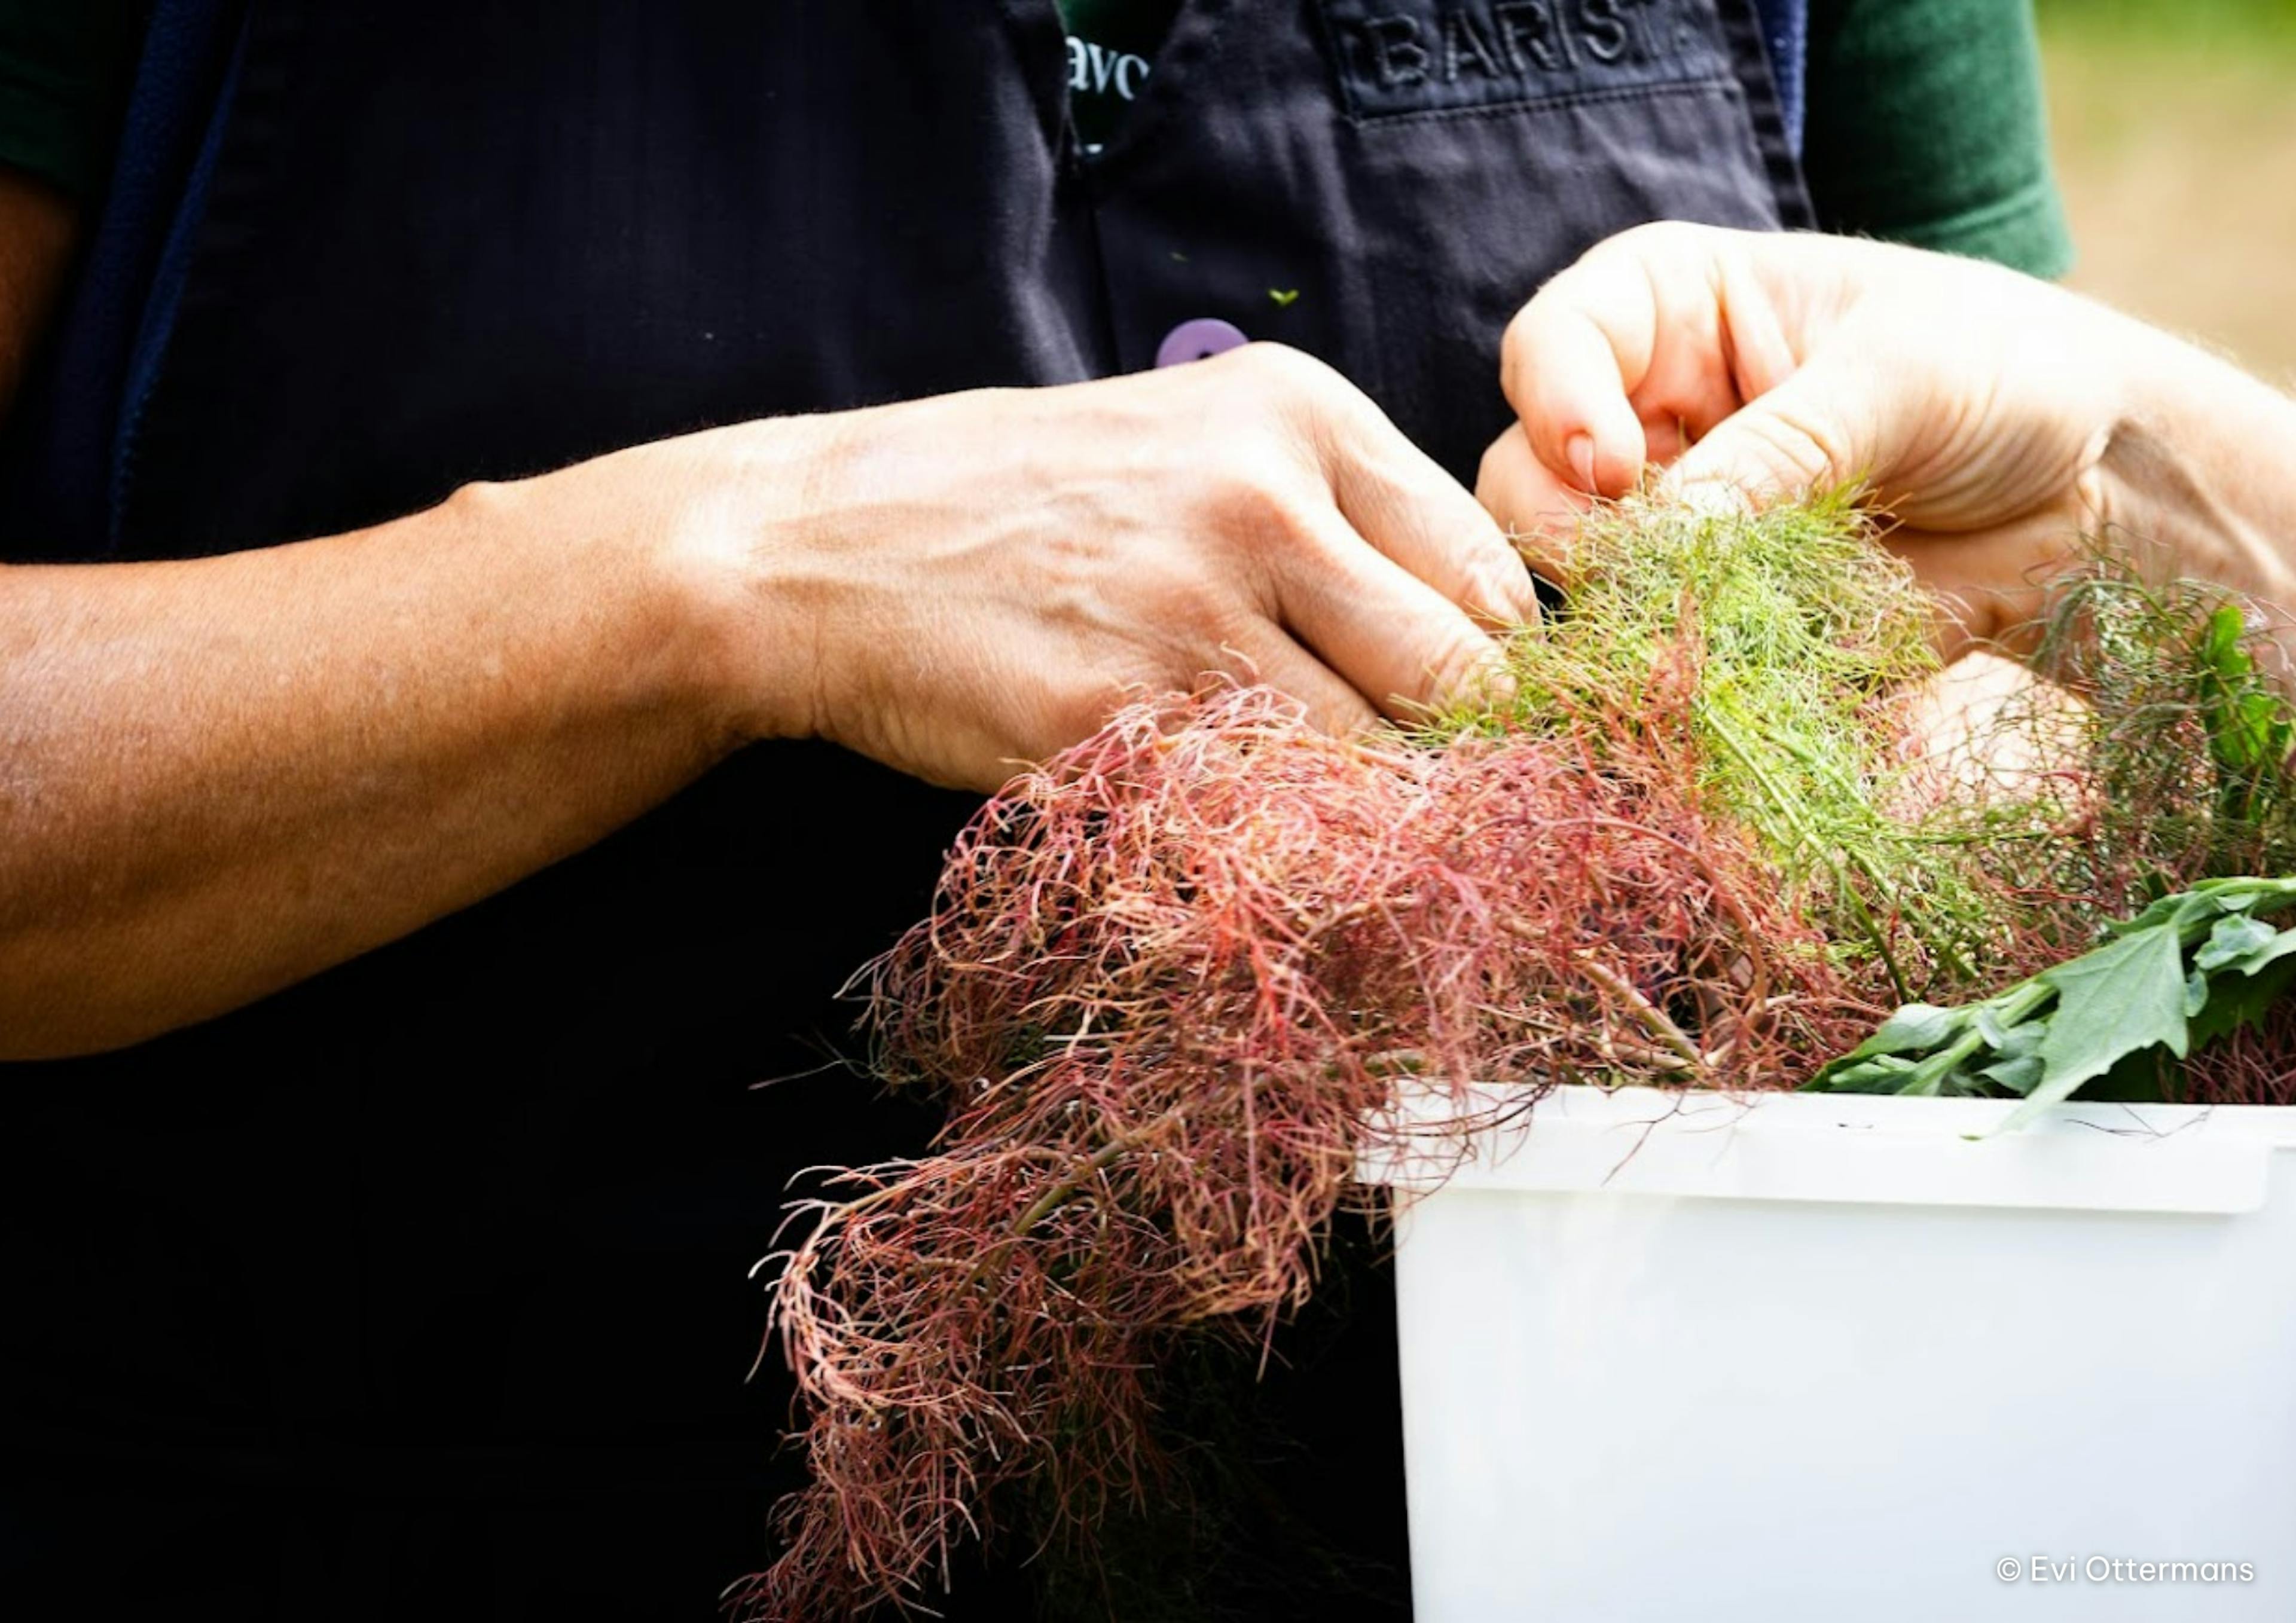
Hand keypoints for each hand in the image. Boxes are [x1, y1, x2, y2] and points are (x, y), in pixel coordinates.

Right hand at [732, 343, 1537, 789]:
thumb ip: (1336, 523)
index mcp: (1298, 414)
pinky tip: (1241, 842)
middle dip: (1456, 759)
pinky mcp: (1117, 724)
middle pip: (1461, 676)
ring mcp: (1187, 615)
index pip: (1490, 577)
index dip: (1497, 675)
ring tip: (1334, 834)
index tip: (1467, 730)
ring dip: (1372, 821)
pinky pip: (1262, 821)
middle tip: (1427, 805)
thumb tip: (1480, 651)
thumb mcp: (1194, 446)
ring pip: (1376, 767)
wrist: (820, 550)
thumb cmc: (1023, 506)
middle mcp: (1261, 500)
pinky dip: (1277, 853)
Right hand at [1477, 223, 2144, 652]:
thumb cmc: (2003, 373)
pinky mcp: (1707, 618)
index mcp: (1672, 313)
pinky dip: (1687, 681)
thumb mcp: (1901, 379)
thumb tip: (1663, 545)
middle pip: (1528, 480)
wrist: (2095, 492)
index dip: (1559, 405)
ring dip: (1627, 619)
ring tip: (1709, 637)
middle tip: (1652, 573)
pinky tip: (1744, 683)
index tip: (1617, 467)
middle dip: (1574, 532)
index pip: (1553, 344)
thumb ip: (1781, 452)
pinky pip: (1657, 660)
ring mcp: (1670, 528)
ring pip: (1574, 585)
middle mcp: (1646, 419)